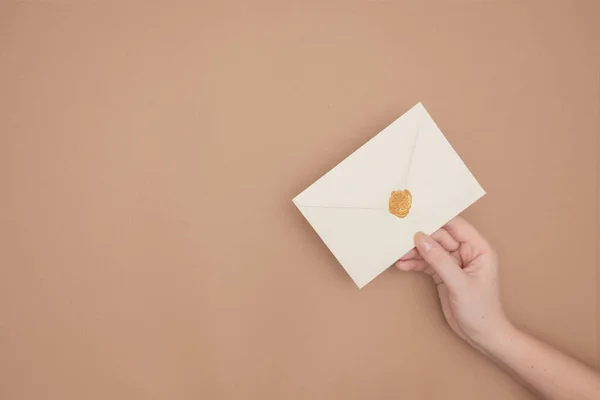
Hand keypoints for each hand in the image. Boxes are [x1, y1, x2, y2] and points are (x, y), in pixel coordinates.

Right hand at [395, 217, 510, 349]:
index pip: (456, 226)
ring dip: (415, 252)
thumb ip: (439, 260)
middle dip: (421, 239)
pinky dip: (415, 263)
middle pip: (440, 237)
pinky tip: (402, 265)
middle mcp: (467, 252)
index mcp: (478, 249)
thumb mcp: (459, 284)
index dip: (437, 220)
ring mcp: (454, 263)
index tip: (416, 217)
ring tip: (398, 255)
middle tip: (401, 241)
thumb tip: (420, 238)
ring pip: (431, 249)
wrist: (482, 336)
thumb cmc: (480, 310)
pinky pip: (427, 262)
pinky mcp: (444, 274)